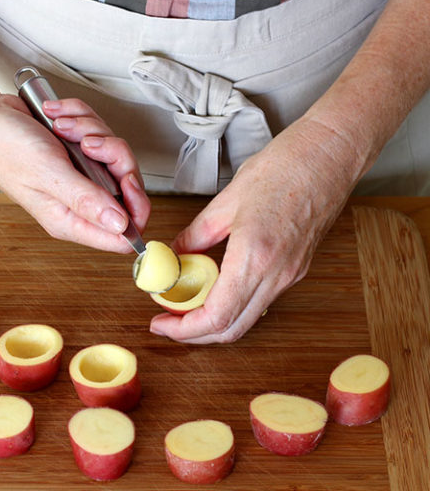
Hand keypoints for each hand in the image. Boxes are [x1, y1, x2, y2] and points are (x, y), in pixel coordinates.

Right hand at [0, 93, 149, 252]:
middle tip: (88, 144)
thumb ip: (87, 200)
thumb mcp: (48, 175)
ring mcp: (79, 175)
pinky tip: (58, 119)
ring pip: (114, 155)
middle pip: (127, 187)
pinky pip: (99, 133)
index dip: (135, 209)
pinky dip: (81, 119)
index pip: (122, 235)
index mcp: (70, 220)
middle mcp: (78, 202)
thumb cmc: (3, 148)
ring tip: (62, 128)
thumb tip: (121, 225)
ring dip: (91, 131)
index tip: (126, 180)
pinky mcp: (78, 152)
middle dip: (112, 155)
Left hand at [149, 116, 359, 343]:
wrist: (329, 156)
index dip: (183, 329)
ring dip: (213, 322)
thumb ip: (196, 235)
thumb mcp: (226, 201)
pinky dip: (231, 305)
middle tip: (167, 321)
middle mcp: (276, 275)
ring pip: (246, 320)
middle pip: (231, 329)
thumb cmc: (284, 167)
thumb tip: (175, 256)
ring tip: (185, 305)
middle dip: (194, 333)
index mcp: (255, 257)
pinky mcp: (296, 270)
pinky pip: (260, 301)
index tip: (161, 323)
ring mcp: (289, 276)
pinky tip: (213, 289)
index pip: (216, 317)